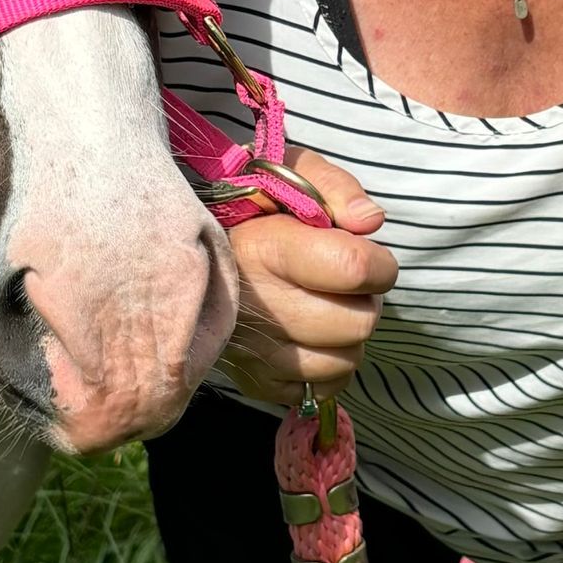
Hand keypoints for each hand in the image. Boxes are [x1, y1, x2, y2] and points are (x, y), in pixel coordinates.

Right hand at [219, 149, 397, 404]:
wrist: (182, 252)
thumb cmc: (249, 209)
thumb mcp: (285, 172)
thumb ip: (334, 186)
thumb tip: (369, 222)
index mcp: (266, 250)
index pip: (354, 268)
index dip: (380, 263)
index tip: (370, 255)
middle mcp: (259, 308)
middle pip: (358, 322)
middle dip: (366, 300)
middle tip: (345, 283)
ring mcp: (256, 352)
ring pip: (346, 361)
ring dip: (349, 336)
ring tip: (328, 307)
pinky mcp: (255, 382)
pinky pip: (322, 389)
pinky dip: (329, 367)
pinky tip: (314, 338)